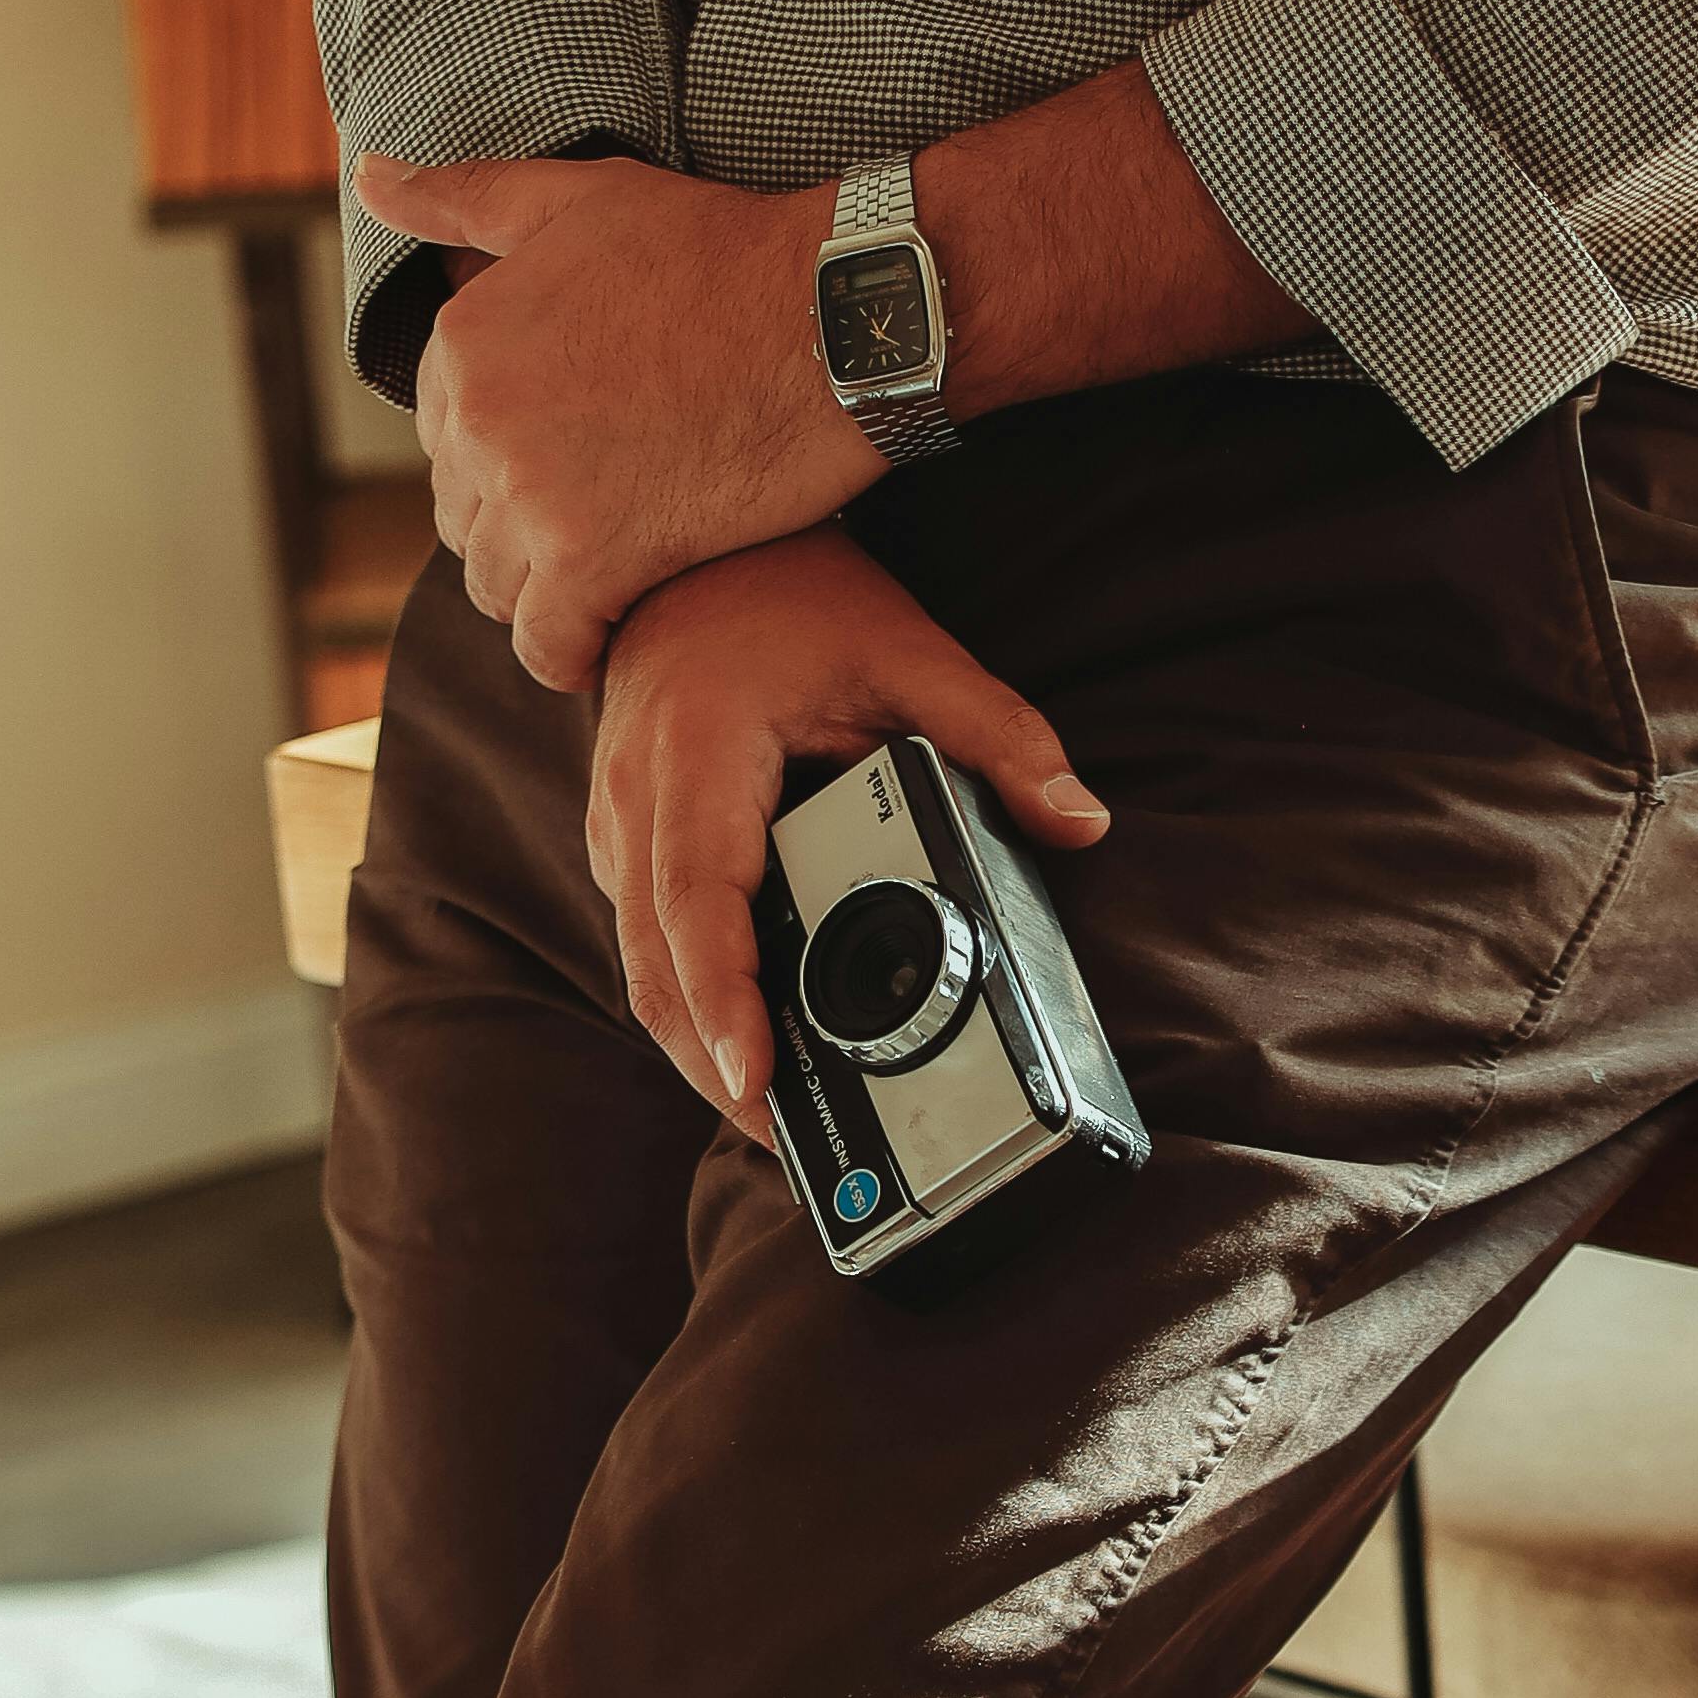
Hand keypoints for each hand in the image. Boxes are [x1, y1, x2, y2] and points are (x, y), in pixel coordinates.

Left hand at [358, 147, 868, 689]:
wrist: (824, 318)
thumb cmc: (717, 252)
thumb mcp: (575, 197)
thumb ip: (463, 197)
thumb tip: (369, 179)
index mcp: (465, 338)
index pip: (440, 437)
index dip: (501, 459)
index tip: (563, 464)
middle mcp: (480, 418)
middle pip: (463, 517)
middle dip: (517, 529)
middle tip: (593, 528)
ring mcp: (531, 494)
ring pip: (496, 587)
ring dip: (544, 595)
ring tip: (606, 581)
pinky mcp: (593, 561)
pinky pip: (549, 645)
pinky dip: (571, 655)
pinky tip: (605, 642)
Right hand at [588, 534, 1107, 1130]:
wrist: (694, 550)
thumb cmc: (790, 592)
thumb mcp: (907, 651)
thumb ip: (997, 735)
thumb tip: (1080, 820)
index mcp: (698, 753)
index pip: (699, 900)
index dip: (723, 998)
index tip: (754, 1075)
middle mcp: (635, 799)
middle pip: (655, 969)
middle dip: (714, 1067)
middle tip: (788, 1147)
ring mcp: (617, 825)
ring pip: (642, 969)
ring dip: (700, 1050)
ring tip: (775, 1121)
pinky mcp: (625, 844)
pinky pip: (647, 945)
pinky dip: (693, 1005)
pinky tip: (751, 1051)